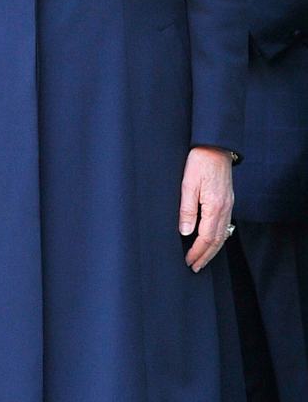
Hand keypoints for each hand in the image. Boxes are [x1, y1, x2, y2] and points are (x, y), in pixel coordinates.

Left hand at [179, 146, 234, 271]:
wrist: (215, 146)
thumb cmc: (200, 162)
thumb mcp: (188, 184)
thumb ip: (187, 209)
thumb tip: (185, 232)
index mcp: (215, 207)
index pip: (206, 238)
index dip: (197, 252)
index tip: (189, 262)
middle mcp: (225, 209)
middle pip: (217, 241)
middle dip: (205, 256)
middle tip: (195, 267)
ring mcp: (229, 205)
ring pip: (223, 235)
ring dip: (212, 249)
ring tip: (202, 259)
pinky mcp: (228, 201)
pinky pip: (225, 226)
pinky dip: (218, 238)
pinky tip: (212, 240)